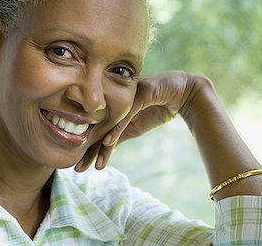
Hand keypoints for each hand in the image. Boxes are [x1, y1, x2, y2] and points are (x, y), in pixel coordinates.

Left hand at [75, 71, 202, 171]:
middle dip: (89, 150)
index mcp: (112, 110)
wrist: (182, 93)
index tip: (80, 167)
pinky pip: (125, 117)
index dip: (89, 149)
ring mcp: (125, 99)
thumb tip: (103, 149)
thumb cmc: (157, 107)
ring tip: (94, 165)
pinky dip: (116, 130)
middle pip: (99, 128)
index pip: (98, 132)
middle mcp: (115, 103)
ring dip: (100, 146)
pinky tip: (108, 143)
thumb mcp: (135, 126)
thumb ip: (119, 134)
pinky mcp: (138, 96)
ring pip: (110, 125)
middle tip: (78, 169)